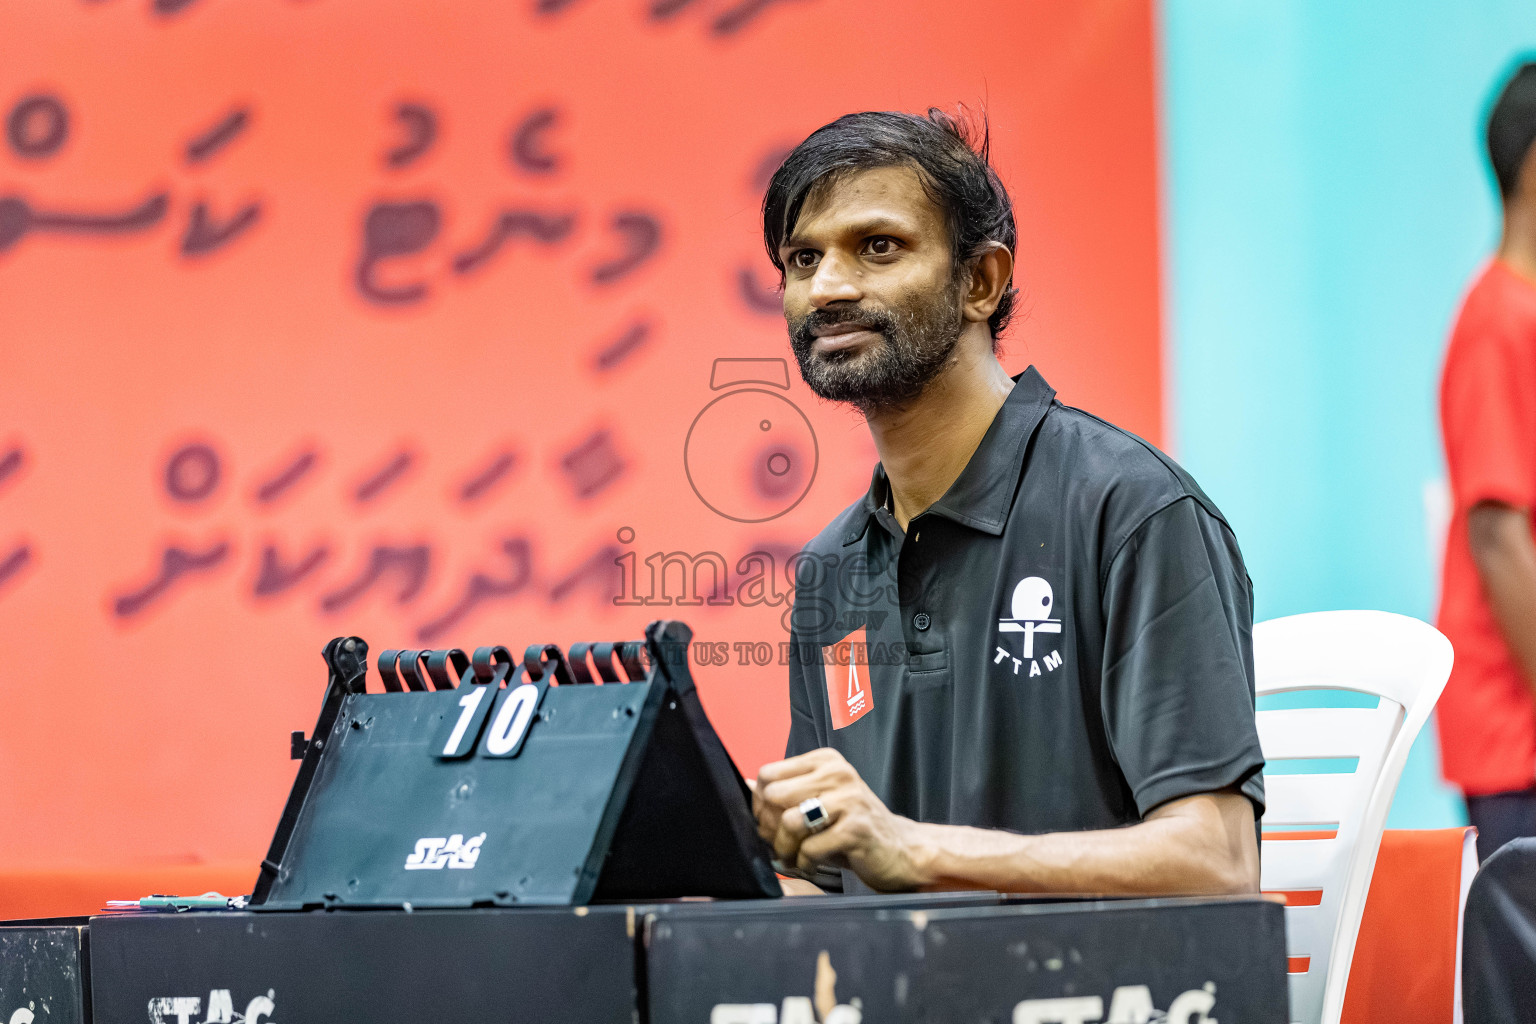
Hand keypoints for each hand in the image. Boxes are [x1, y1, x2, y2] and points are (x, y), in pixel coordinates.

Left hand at [753, 747, 930, 891]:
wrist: (901, 849)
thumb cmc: (853, 827)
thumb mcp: (819, 802)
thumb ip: (786, 792)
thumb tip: (745, 784)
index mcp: (825, 761)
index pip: (768, 774)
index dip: (760, 804)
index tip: (770, 824)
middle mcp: (837, 773)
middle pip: (774, 796)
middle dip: (770, 828)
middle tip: (781, 844)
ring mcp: (849, 799)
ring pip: (789, 821)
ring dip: (785, 848)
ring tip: (795, 857)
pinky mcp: (856, 828)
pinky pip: (810, 848)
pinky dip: (805, 863)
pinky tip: (813, 864)